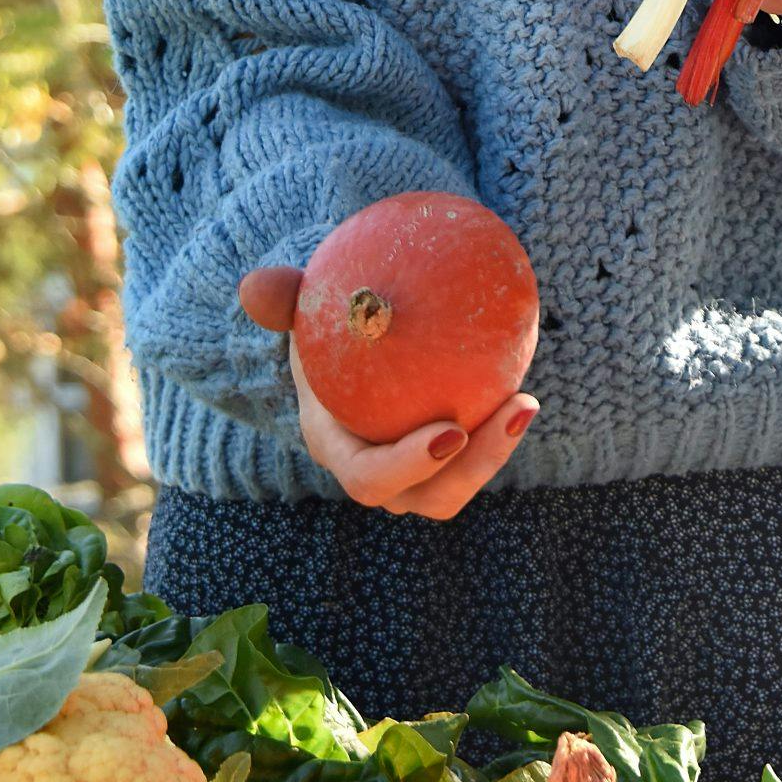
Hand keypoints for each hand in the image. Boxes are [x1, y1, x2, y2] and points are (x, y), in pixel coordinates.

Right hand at [237, 266, 539, 518]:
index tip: (451, 432)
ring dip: (496, 450)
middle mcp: (379, 472)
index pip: (370, 478)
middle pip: (430, 496)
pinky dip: (500, 425)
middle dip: (474, 468)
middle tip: (509, 412)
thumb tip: (255, 285)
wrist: (346, 349)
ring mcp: (415, 473)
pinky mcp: (446, 457)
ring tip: (525, 402)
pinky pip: (477, 449)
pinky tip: (525, 381)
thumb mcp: (301, 309)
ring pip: (460, 482)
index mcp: (338, 448)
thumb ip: (282, 299)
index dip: (409, 467)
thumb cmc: (321, 326)